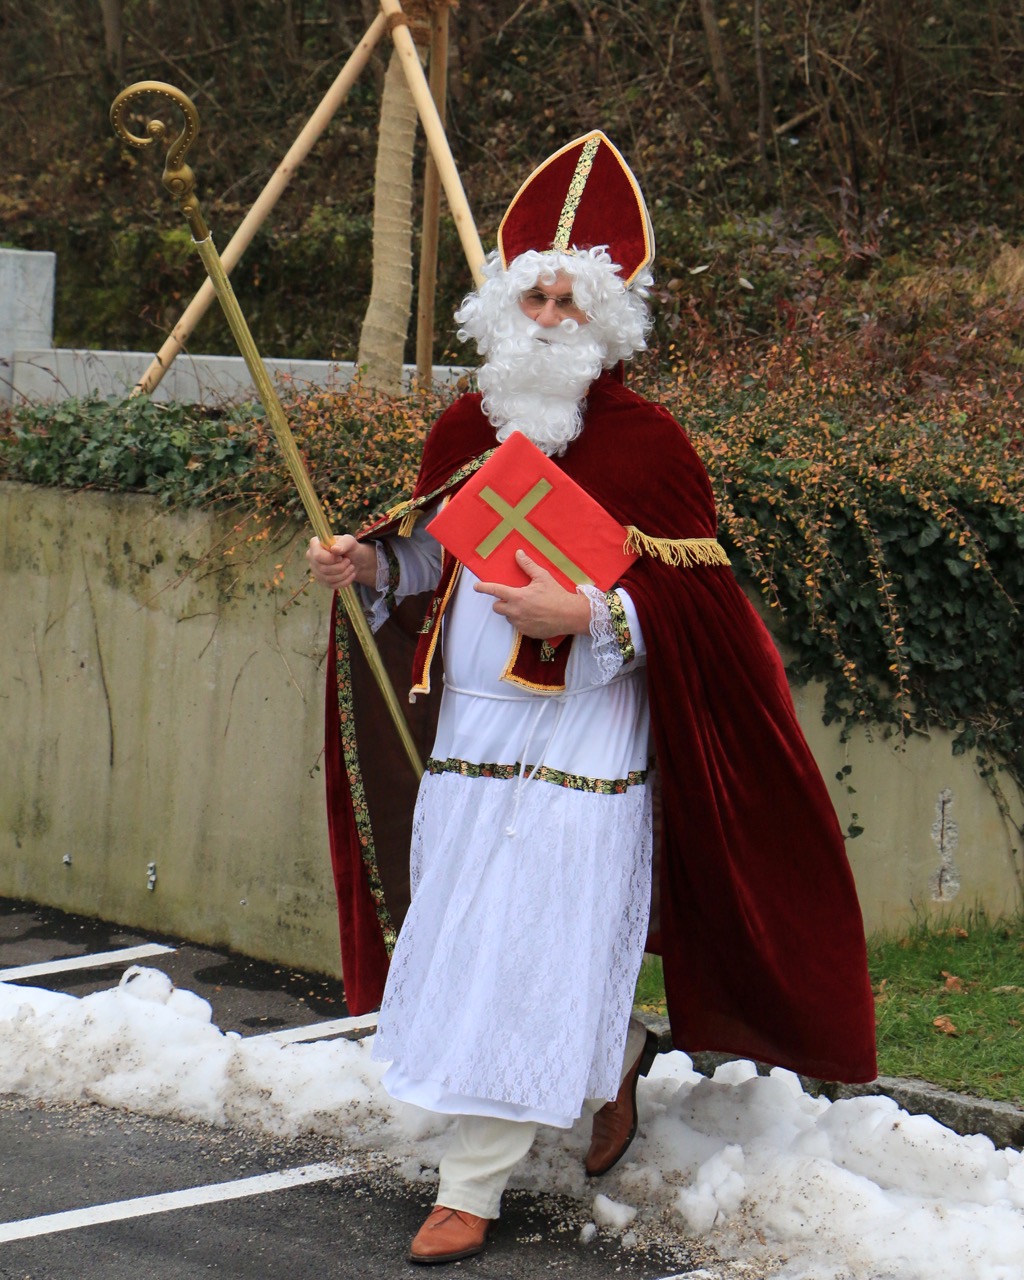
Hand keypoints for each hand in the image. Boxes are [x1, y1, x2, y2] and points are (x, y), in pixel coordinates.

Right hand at [306, 535, 377, 590]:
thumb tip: (334, 549)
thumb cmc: (350, 548)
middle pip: (323, 568)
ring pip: (328, 578)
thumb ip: (343, 543)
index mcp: (315, 544)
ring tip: (351, 567)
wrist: (355, 560)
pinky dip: (345, 581)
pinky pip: (333, 585)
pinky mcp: (322, 581)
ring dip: (344, 574)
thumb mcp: (349, 541)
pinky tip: (351, 574)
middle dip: (340, 567)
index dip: (331, 559)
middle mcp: (312, 558)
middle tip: (348, 561)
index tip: (341, 557)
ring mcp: (316, 571)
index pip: (318, 556)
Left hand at [474, 550, 591, 638]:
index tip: (476, 587)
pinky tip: (534, 616)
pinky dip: (522, 621)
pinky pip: (519, 626)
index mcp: (517, 597)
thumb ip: (528, 565)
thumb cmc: (556, 595)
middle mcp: (516, 612)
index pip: (495, 591)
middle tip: (513, 598)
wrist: (570, 615)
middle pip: (497, 607)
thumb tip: (518, 553)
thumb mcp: (543, 577)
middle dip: (501, 602)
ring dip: (512, 612)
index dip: (483, 588)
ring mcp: (521, 624)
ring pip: (508, 618)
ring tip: (528, 607)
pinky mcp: (527, 633)